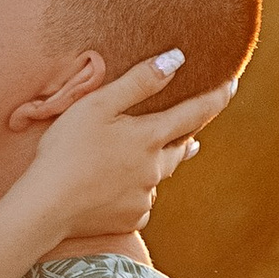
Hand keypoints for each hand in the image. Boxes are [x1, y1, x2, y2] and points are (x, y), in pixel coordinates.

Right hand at [23, 50, 234, 240]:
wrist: (47, 206)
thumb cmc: (66, 150)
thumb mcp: (98, 105)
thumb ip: (139, 82)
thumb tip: (176, 59)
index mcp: (150, 136)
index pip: (195, 112)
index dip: (216, 96)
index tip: (231, 84)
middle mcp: (155, 168)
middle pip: (182, 146)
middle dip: (189, 133)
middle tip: (195, 122)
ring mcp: (144, 196)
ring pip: (160, 175)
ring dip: (160, 163)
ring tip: (154, 156)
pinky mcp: (131, 218)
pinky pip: (142, 201)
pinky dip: (137, 191)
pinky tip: (124, 189)